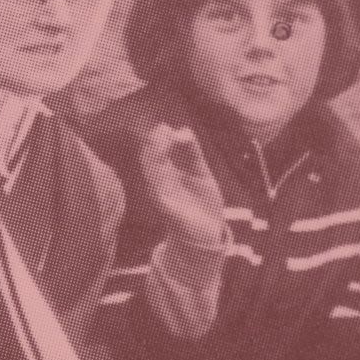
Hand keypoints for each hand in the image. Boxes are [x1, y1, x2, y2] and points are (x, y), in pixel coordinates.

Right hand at [138, 124, 227, 251]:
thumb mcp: (200, 172)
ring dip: (153, 157)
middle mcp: (159, 183)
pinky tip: (159, 166)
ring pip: (151, 174)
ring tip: (160, 142)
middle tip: (161, 130)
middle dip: (154, 144)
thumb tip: (182, 129)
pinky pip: (157, 193)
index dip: (159, 138)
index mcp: (166, 173)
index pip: (157, 151)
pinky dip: (156, 179)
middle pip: (150, 160)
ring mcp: (161, 197)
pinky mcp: (166, 209)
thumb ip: (192, 153)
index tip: (165, 127)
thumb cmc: (202, 202)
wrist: (209, 232)